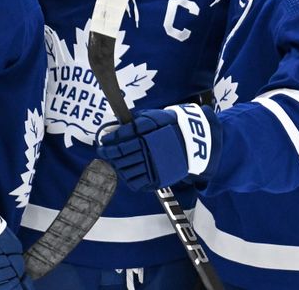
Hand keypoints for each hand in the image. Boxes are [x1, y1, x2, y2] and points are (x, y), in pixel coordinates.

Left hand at [96, 103, 219, 190]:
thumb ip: (137, 121)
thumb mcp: (156, 117)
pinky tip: (125, 172)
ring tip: (113, 162)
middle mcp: (149, 150)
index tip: (103, 141)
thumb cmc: (173, 126)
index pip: (121, 138)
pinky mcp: (158, 178)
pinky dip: (128, 178)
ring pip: (126, 169)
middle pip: (121, 154)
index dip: (109, 140)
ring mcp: (153, 166)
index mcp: (147, 134)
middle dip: (108, 153)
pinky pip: (136, 182)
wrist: (196, 142)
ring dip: (116, 166)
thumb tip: (117, 128)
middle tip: (102, 152)